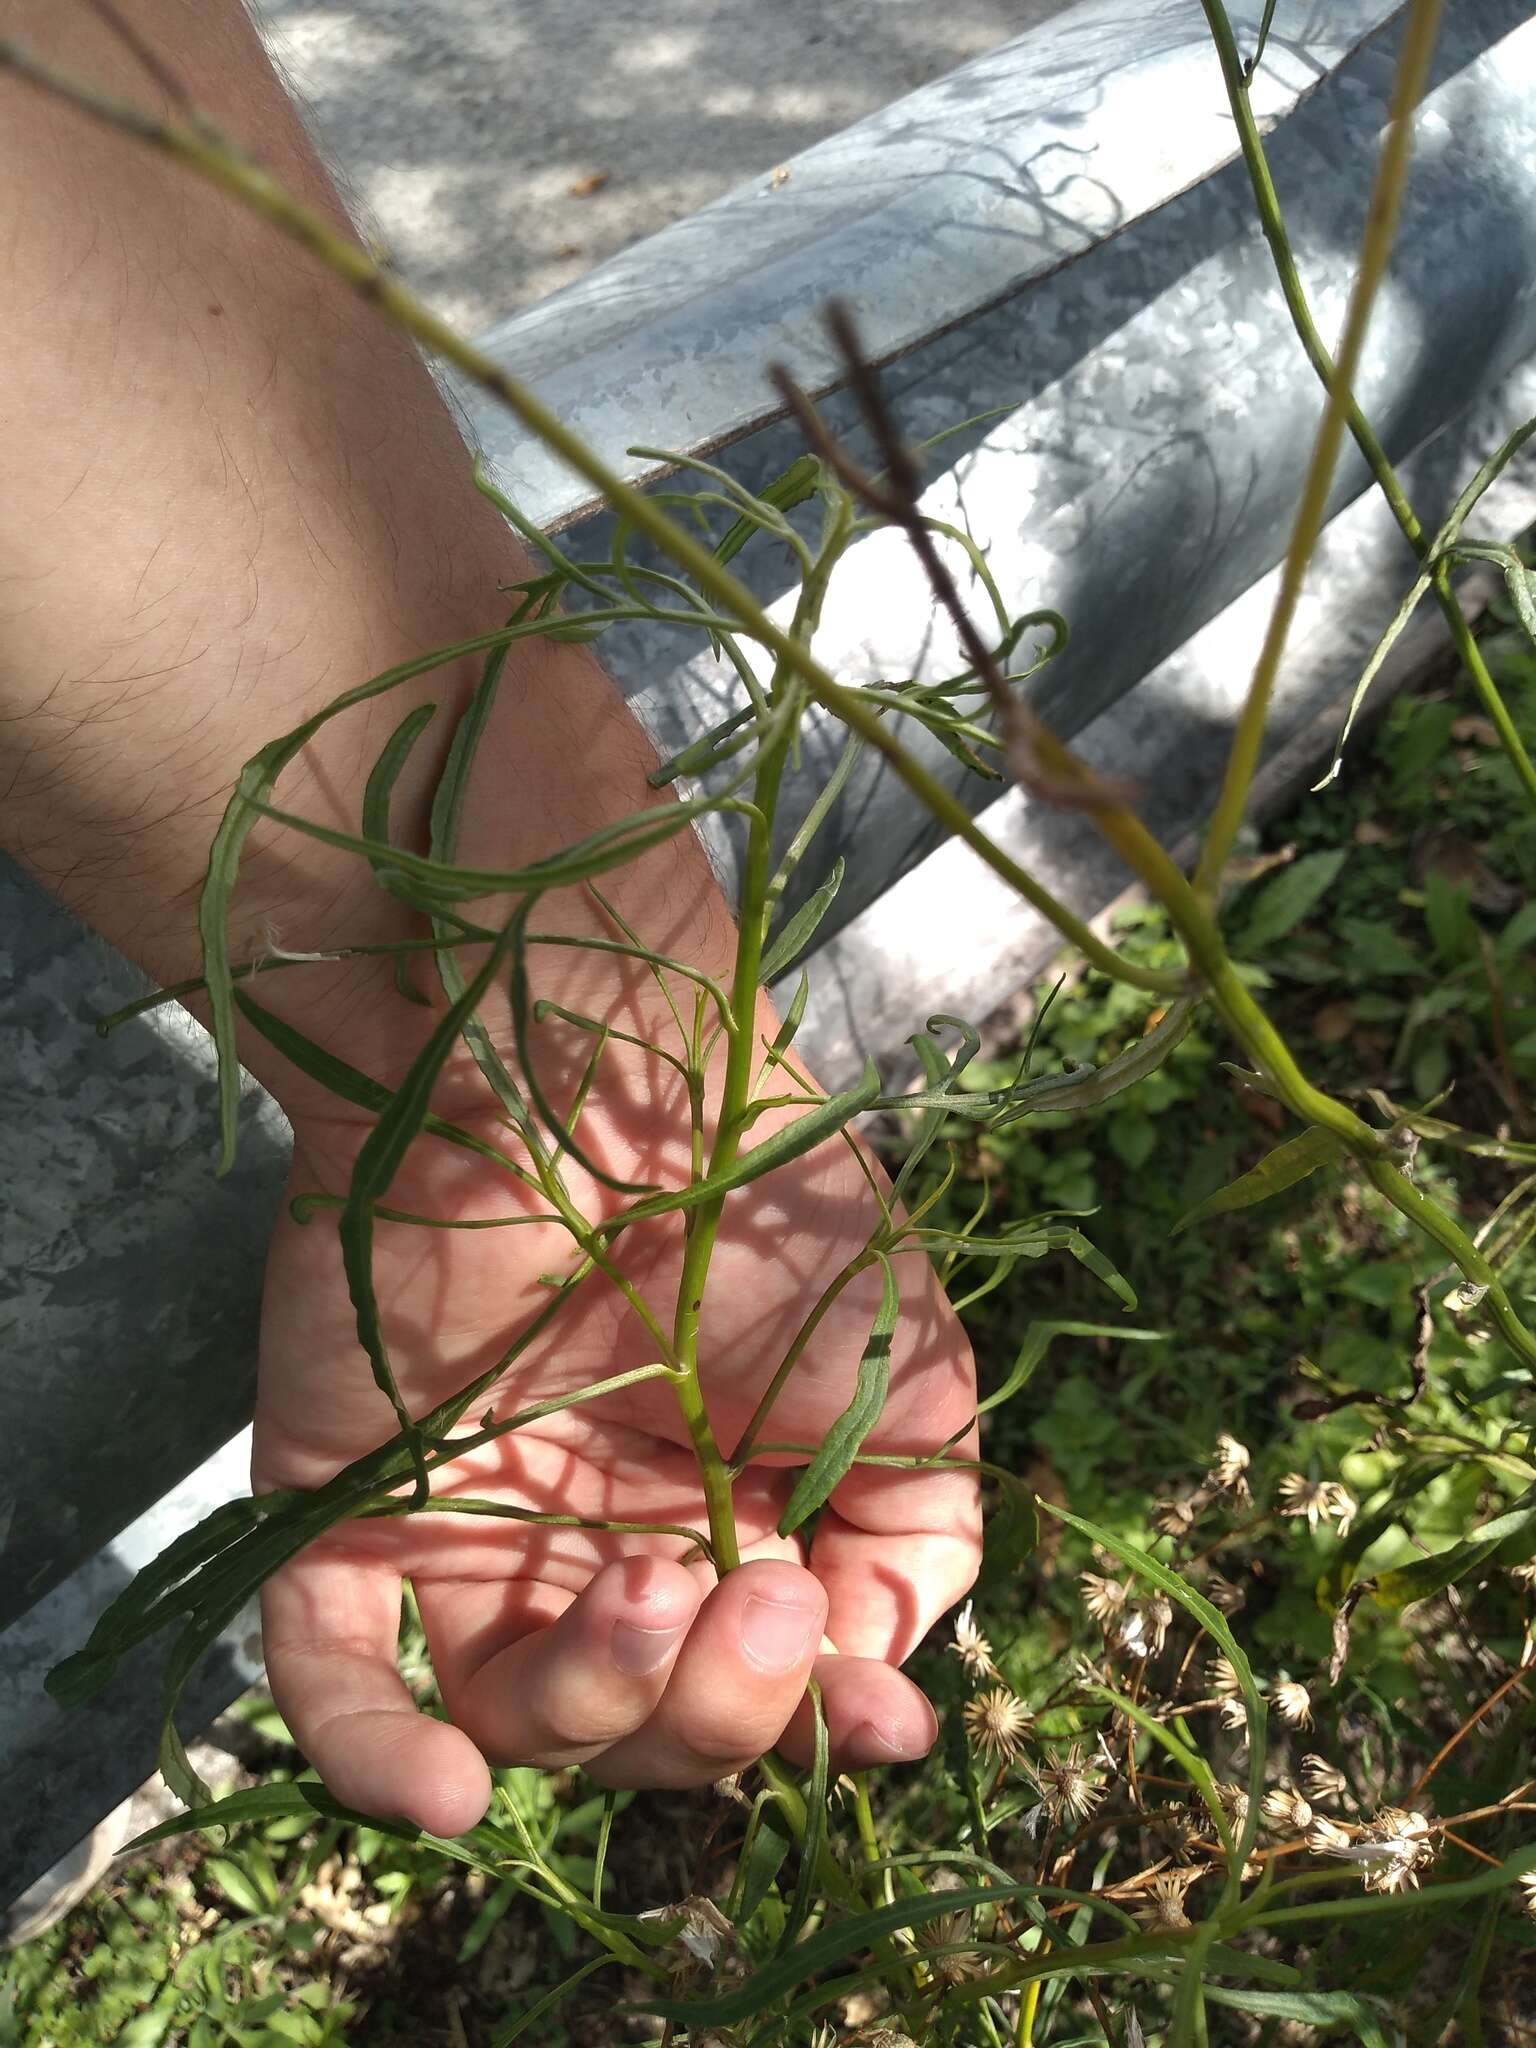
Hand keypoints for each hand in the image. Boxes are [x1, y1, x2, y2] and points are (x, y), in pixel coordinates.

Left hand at [249, 747, 979, 1835]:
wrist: (587, 1044)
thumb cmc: (761, 1190)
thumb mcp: (904, 1364)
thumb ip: (916, 1531)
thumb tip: (885, 1674)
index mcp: (739, 1510)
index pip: (772, 1678)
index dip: (820, 1721)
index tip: (874, 1713)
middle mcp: (610, 1533)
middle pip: (654, 1721)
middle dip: (718, 1704)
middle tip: (742, 1599)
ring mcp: (477, 1523)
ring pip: (521, 1717)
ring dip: (597, 1705)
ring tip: (636, 1587)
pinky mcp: (353, 1494)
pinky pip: (336, 1670)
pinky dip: (378, 1761)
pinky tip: (446, 1799)